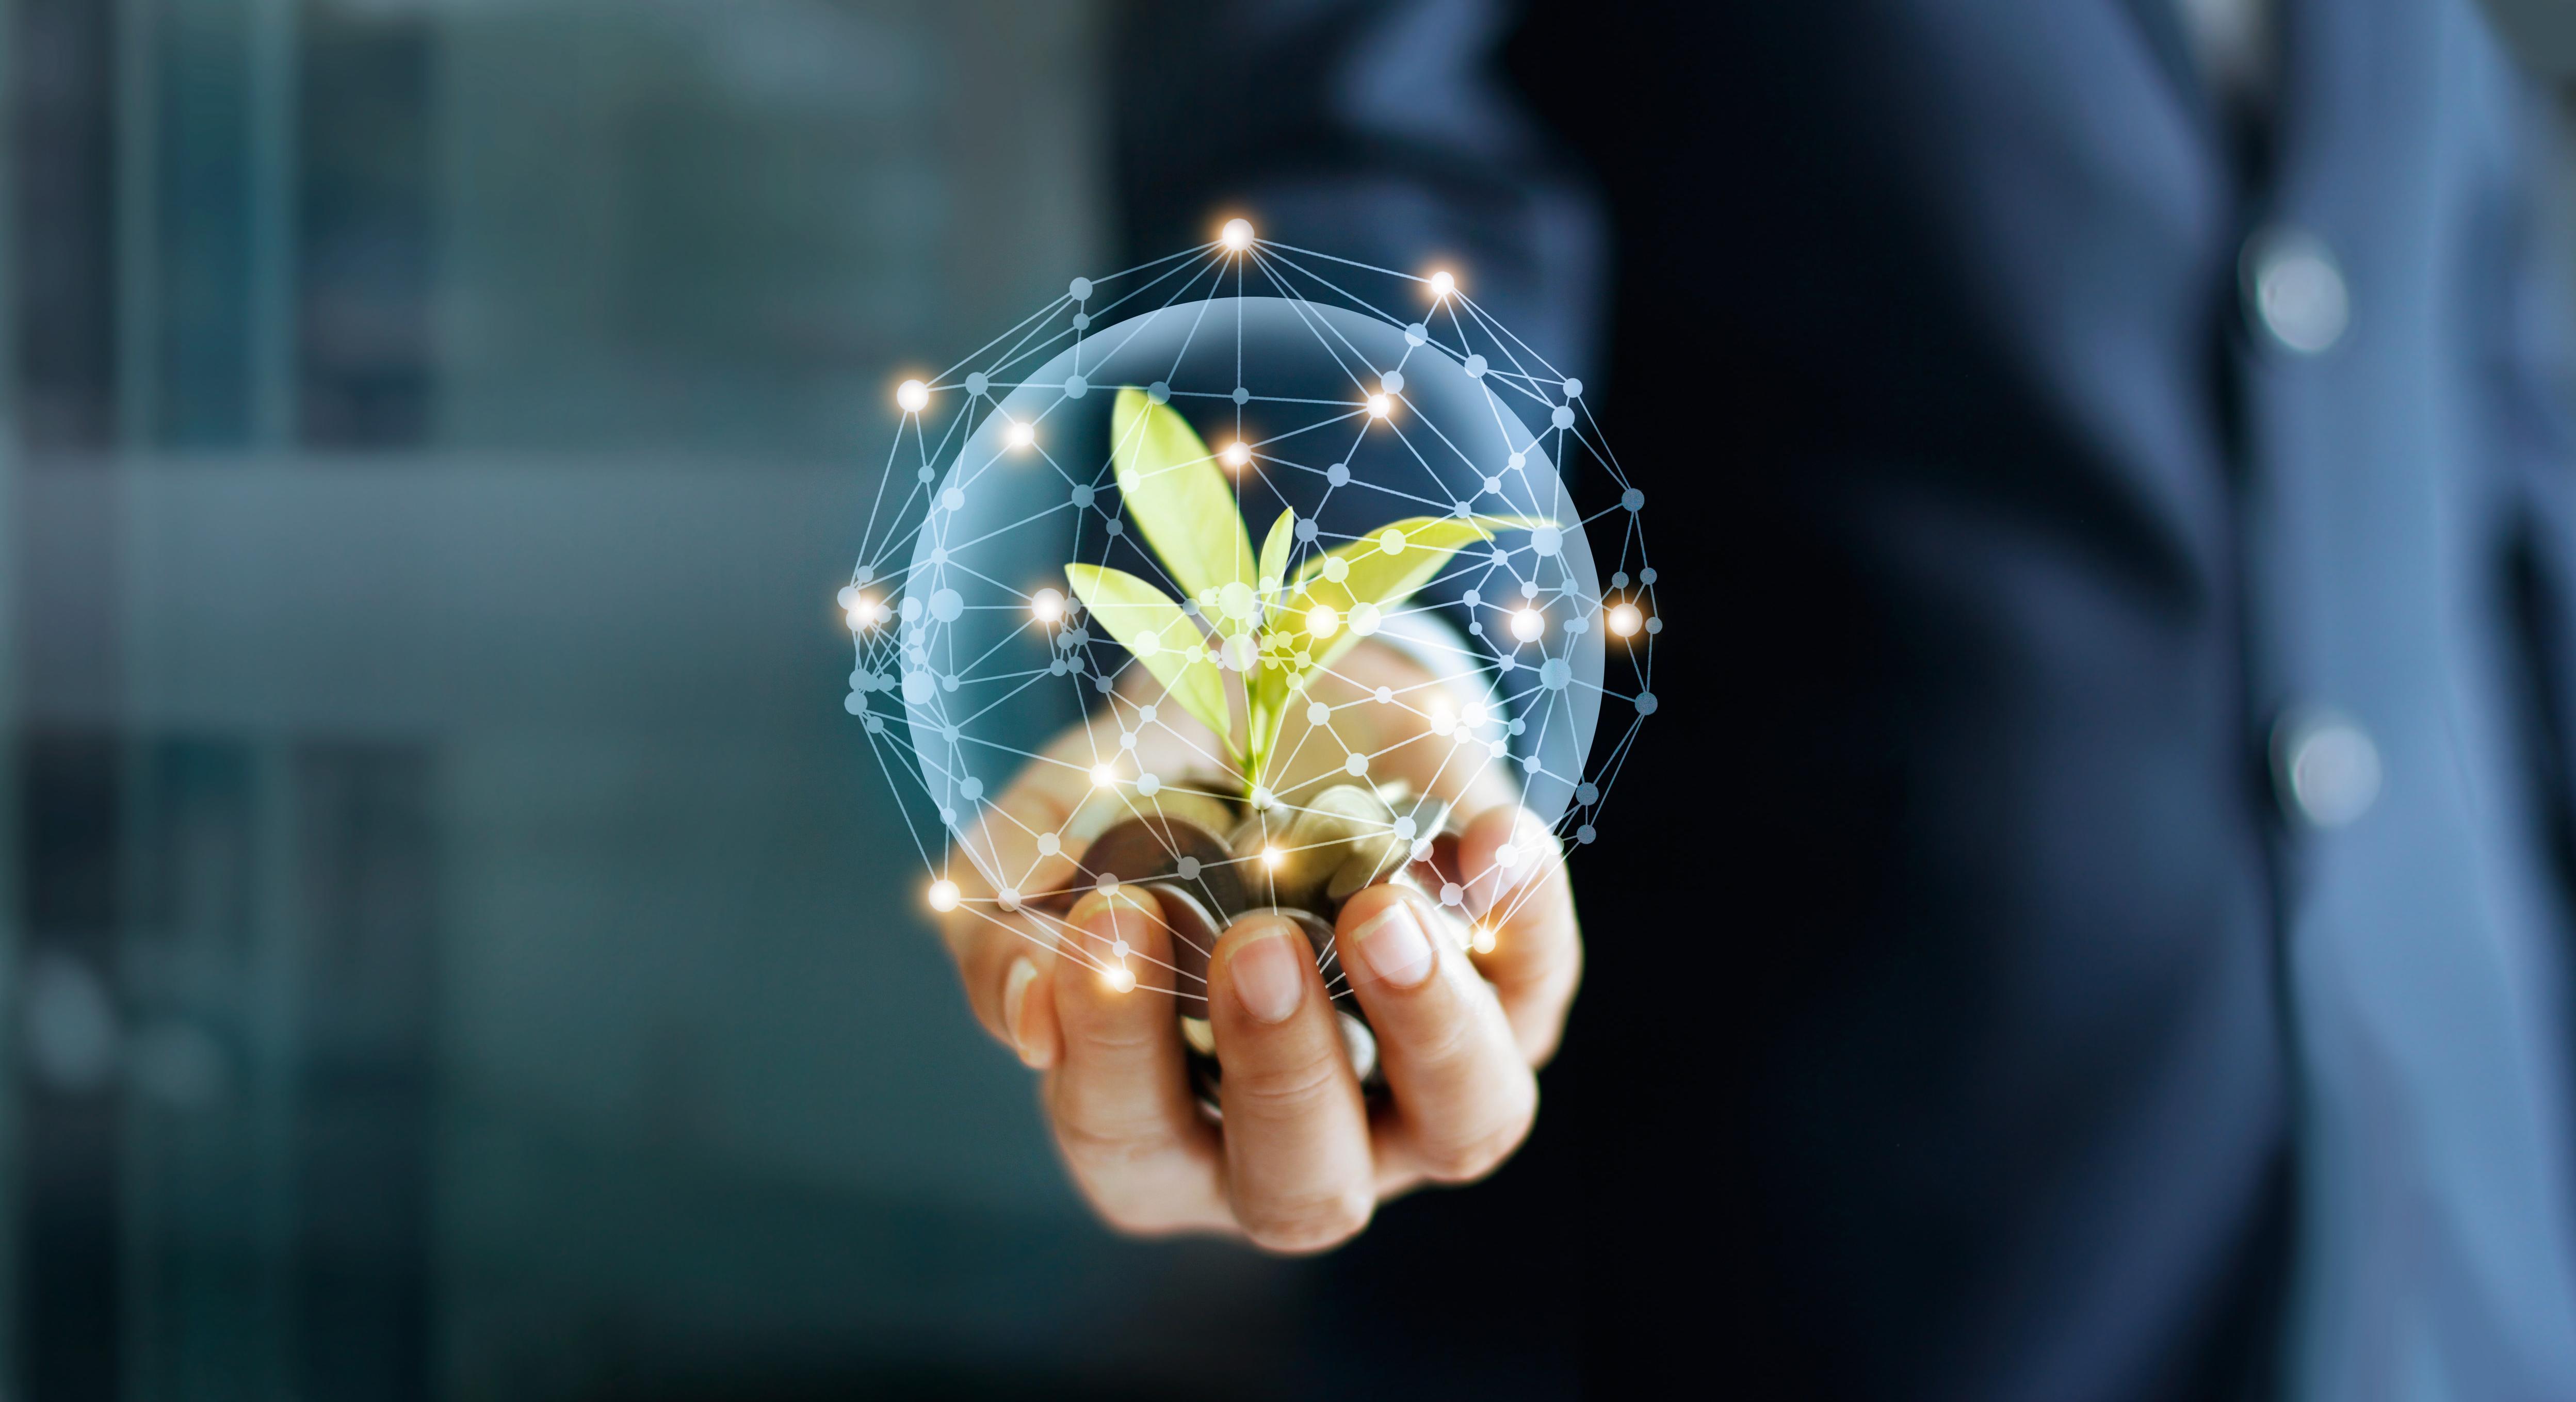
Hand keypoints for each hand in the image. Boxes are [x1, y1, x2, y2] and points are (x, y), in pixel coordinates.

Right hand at [933, 639, 1583, 1250]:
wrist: (1275, 714)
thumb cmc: (1146, 804)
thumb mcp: (1055, 832)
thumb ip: (1007, 915)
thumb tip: (1028, 1017)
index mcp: (1163, 1130)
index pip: (1130, 1146)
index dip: (1111, 1061)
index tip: (1096, 934)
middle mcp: (1300, 1140)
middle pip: (1305, 1190)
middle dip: (1282, 1073)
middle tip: (1254, 947)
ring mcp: (1421, 1086)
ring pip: (1464, 1123)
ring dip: (1428, 1024)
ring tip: (1383, 912)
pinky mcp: (1517, 999)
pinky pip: (1541, 984)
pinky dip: (1525, 913)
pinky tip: (1485, 834)